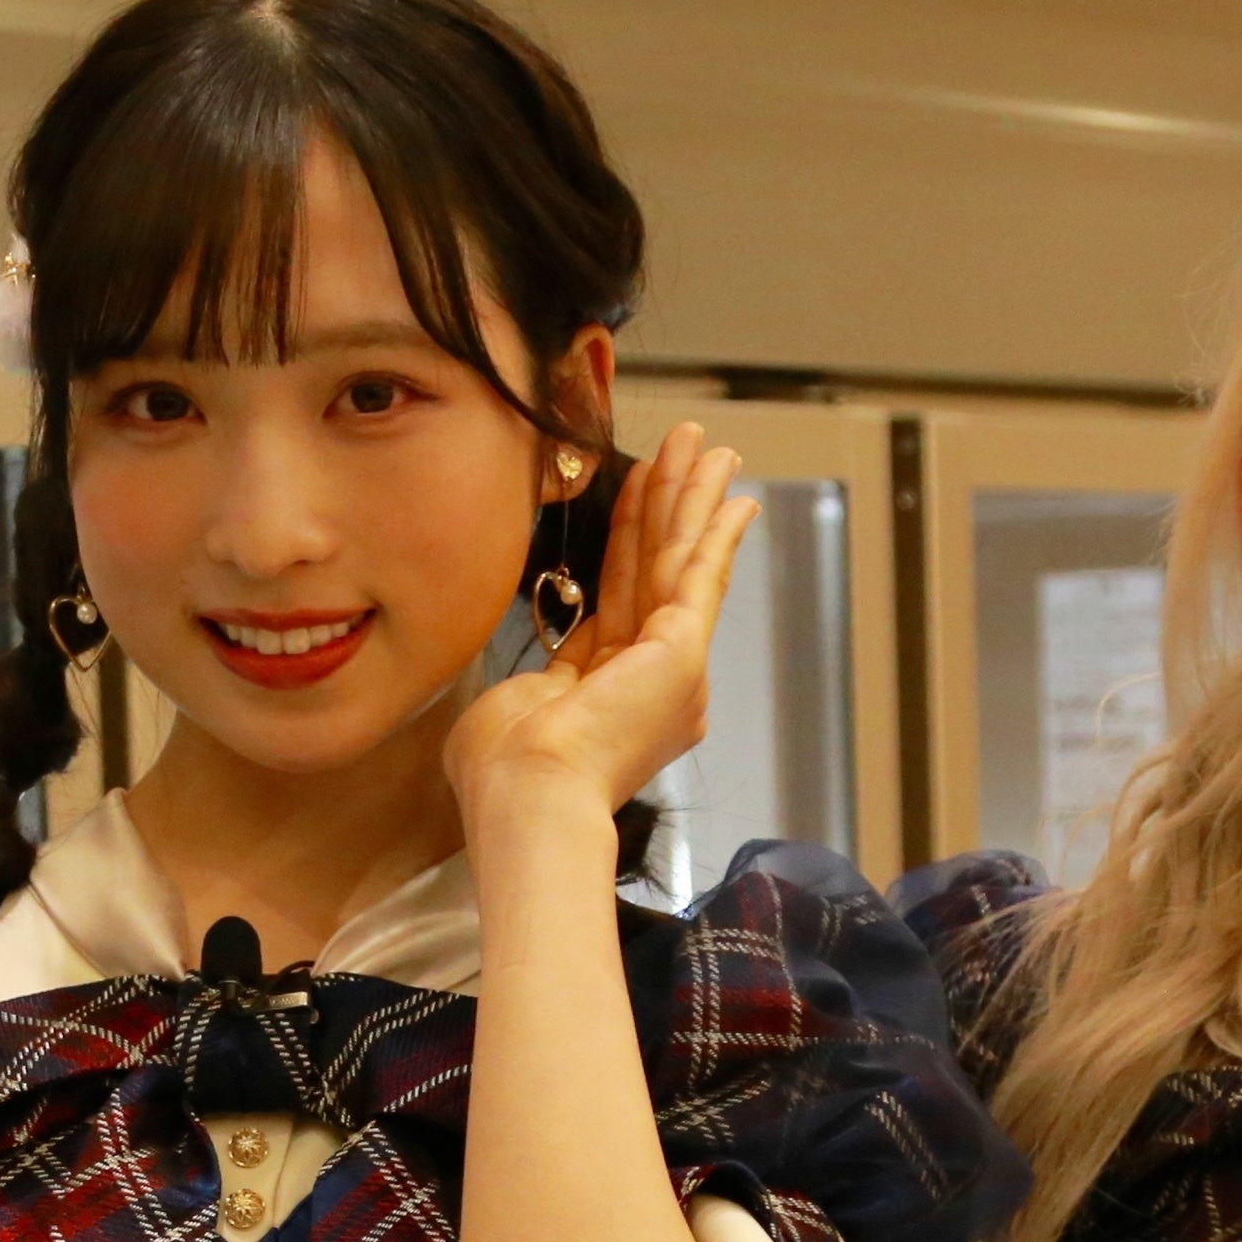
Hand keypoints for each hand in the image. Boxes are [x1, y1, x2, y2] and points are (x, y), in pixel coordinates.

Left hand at [443, 423, 757, 834]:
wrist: (528, 794)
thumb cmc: (506, 773)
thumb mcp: (514, 710)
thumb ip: (536, 683)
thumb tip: (533, 682)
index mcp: (611, 697)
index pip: (623, 598)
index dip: (631, 538)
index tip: (639, 491)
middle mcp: (653, 681)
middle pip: (660, 570)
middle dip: (674, 504)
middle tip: (693, 450)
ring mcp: (671, 666)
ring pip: (682, 562)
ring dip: (695, 499)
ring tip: (709, 447)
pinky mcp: (681, 651)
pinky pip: (701, 577)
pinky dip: (718, 534)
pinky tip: (734, 497)